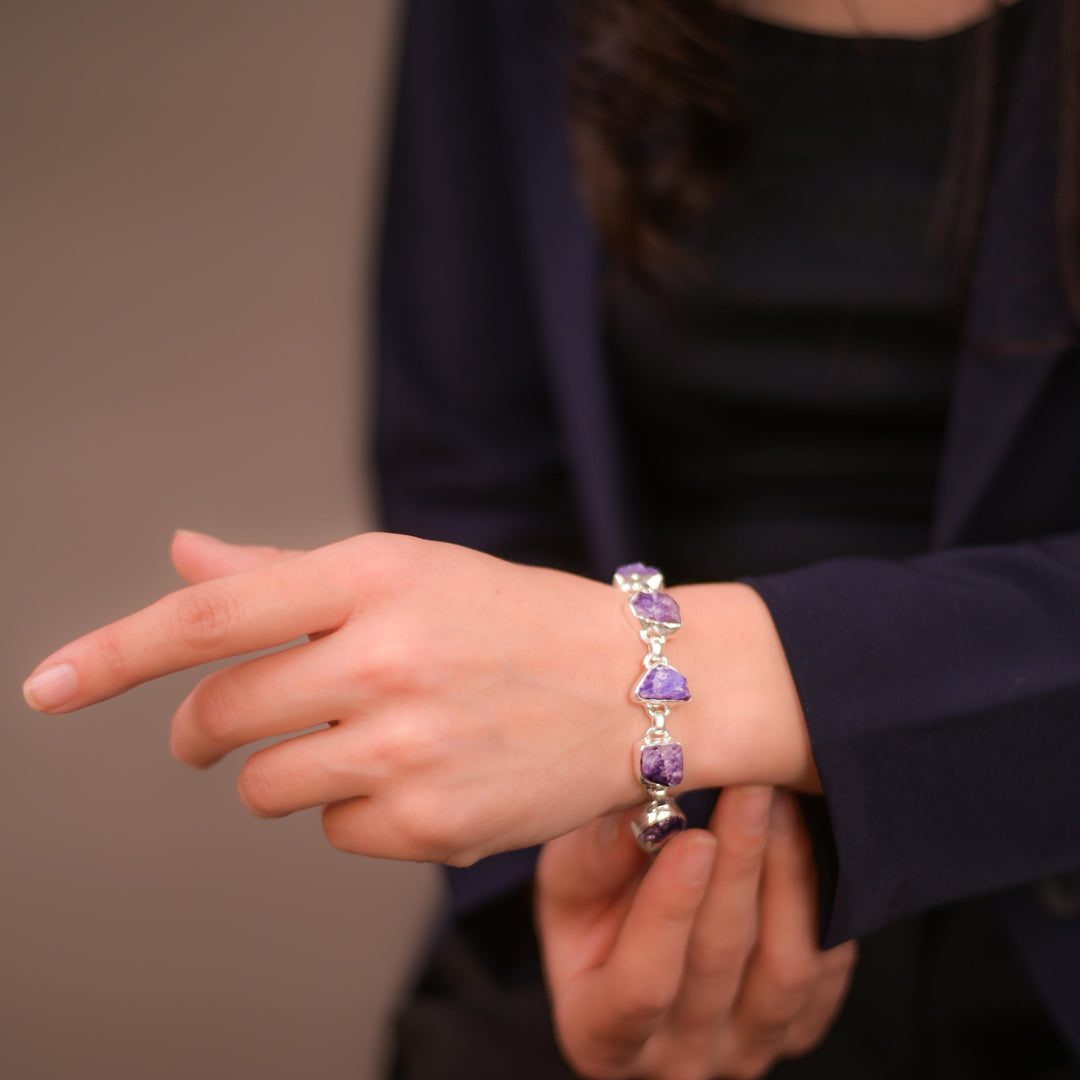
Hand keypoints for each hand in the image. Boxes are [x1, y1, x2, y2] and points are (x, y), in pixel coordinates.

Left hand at [22, 530, 814, 863]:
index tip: (49, 686)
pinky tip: (420, 778)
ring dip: (289, 772)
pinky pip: (335, 832)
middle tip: (224, 732)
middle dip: (205, 733)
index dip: (115, 652)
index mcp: (373, 575)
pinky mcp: (431, 825)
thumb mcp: (410, 572)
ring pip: (269, 787)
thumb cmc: (518, 619)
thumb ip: (286, 574)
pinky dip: (356, 811)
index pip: (211, 616)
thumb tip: (182, 553)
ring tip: (367, 742)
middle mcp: (383, 658)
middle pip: (218, 719)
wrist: (641, 684)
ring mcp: (407, 747)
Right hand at [536, 787, 856, 1079]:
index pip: (640, 987)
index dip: (670, 912)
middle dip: (740, 863)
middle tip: (752, 787)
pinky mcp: (798, 1030)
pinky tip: (809, 836)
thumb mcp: (567, 877)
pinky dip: (822, 900)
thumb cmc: (591, 901)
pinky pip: (827, 970)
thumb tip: (645, 807)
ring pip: (785, 968)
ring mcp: (743, 1050)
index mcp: (598, 1034)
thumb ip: (598, 854)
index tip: (693, 838)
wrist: (634, 924)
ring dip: (787, 872)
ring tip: (782, 798)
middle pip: (719, 962)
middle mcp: (675, 1060)